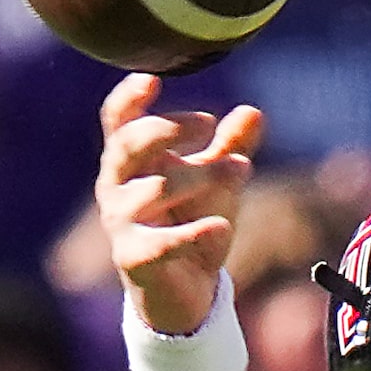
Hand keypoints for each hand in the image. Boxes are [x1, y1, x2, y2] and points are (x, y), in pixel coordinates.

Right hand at [97, 76, 259, 337]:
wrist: (186, 291)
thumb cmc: (193, 224)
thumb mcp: (217, 184)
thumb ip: (230, 149)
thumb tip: (253, 111)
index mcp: (132, 164)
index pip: (119, 124)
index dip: (128, 100)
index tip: (151, 79)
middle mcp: (117, 188)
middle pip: (126, 147)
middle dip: (166, 130)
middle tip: (208, 124)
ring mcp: (122, 224)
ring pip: (153, 190)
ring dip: (201, 175)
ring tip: (242, 168)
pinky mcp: (134, 258)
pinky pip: (161, 242)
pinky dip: (195, 233)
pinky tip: (222, 226)